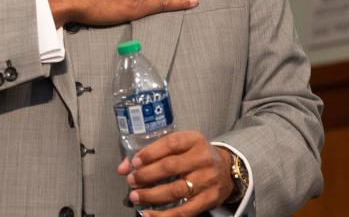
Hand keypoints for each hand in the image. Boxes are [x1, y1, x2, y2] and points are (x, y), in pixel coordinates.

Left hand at [117, 131, 233, 215]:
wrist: (226, 169)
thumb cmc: (194, 155)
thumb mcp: (178, 146)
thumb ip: (150, 153)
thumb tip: (122, 167)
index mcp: (194, 140)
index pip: (170, 144)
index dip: (150, 153)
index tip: (134, 162)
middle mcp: (203, 158)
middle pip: (170, 167)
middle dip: (146, 175)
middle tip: (131, 181)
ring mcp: (208, 180)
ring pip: (176, 190)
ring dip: (152, 195)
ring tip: (136, 197)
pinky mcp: (210, 200)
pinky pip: (185, 211)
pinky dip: (165, 215)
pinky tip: (149, 215)